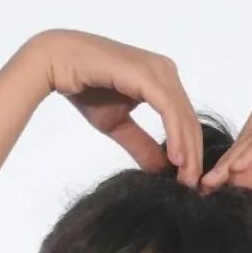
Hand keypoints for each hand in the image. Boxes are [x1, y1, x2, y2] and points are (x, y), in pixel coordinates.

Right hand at [26, 29, 201, 183]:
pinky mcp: (147, 75)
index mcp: (161, 80)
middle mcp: (164, 71)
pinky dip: (176, 135)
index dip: (190, 152)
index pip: (184, 119)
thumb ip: (142, 145)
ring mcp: (157, 71)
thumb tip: (162, 170)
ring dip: (188, 150)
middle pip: (189, 119)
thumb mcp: (119, 126)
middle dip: (194, 155)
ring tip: (187, 179)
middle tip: (193, 187)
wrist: (58, 65)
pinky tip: (177, 159)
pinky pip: (169, 109)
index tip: (189, 182)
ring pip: (183, 116)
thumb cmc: (86, 90)